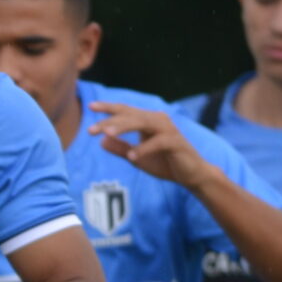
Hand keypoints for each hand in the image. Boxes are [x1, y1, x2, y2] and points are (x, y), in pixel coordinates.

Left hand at [88, 101, 212, 190]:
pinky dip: (144, 148)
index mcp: (147, 121)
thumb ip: (121, 148)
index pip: (126, 111)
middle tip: (91, 130)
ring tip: (106, 134)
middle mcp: (158, 120)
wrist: (190, 175)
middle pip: (131, 115)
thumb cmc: (164, 163)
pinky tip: (131, 156)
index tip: (90, 106)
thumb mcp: (137, 157)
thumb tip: (101, 141)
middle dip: (109, 121)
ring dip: (124, 128)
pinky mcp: (176, 142)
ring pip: (143, 122)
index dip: (109, 108)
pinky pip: (158, 142)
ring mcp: (168, 129)